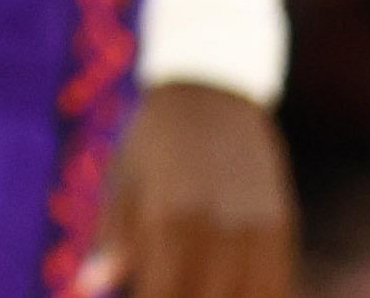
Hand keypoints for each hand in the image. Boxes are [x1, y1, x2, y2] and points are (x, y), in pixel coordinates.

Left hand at [78, 83, 292, 297]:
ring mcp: (256, 230)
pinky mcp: (282, 227)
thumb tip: (87, 286)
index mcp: (168, 218)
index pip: (161, 294)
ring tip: (199, 287)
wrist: (211, 93)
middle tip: (167, 288)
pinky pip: (277, 284)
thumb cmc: (153, 140)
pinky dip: (259, 295)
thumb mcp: (125, 183)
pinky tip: (231, 289)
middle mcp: (216, 228)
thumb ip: (113, 241)